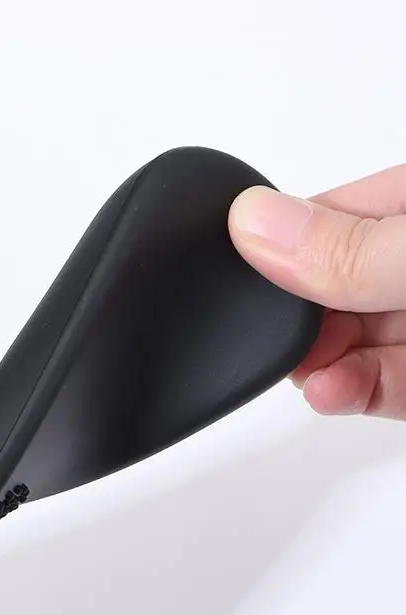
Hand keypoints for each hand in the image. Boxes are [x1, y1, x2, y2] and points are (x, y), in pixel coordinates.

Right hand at [229, 165, 405, 418]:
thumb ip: (353, 248)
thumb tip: (251, 223)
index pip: (325, 215)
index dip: (278, 249)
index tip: (243, 283)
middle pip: (329, 285)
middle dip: (297, 321)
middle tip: (281, 340)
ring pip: (349, 342)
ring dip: (318, 365)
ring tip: (309, 377)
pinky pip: (378, 385)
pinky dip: (348, 392)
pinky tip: (328, 393)